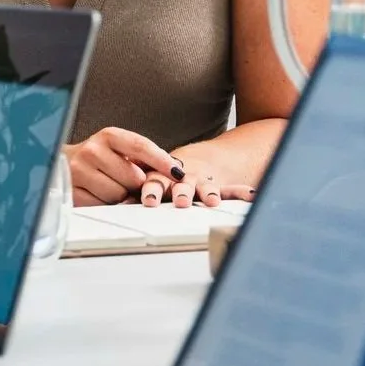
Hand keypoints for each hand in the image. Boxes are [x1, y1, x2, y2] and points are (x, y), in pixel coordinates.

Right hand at [65, 127, 184, 205]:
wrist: (60, 163)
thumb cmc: (97, 159)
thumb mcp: (117, 150)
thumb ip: (142, 158)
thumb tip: (174, 172)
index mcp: (108, 136)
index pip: (140, 146)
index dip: (161, 160)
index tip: (178, 172)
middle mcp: (92, 150)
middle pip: (133, 177)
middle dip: (136, 184)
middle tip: (129, 183)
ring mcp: (80, 170)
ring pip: (118, 194)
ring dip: (121, 196)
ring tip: (111, 187)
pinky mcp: (73, 191)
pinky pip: (102, 206)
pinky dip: (106, 205)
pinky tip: (100, 195)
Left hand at [143, 134, 270, 208]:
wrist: (198, 161)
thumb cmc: (167, 177)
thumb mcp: (151, 182)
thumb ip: (134, 193)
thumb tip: (113, 204)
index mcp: (162, 176)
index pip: (155, 180)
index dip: (153, 190)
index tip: (149, 201)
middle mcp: (182, 178)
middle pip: (180, 184)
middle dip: (181, 192)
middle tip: (180, 201)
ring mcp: (201, 183)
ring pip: (204, 187)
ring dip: (208, 193)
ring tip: (212, 201)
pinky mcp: (219, 187)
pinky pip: (232, 190)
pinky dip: (241, 193)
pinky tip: (251, 195)